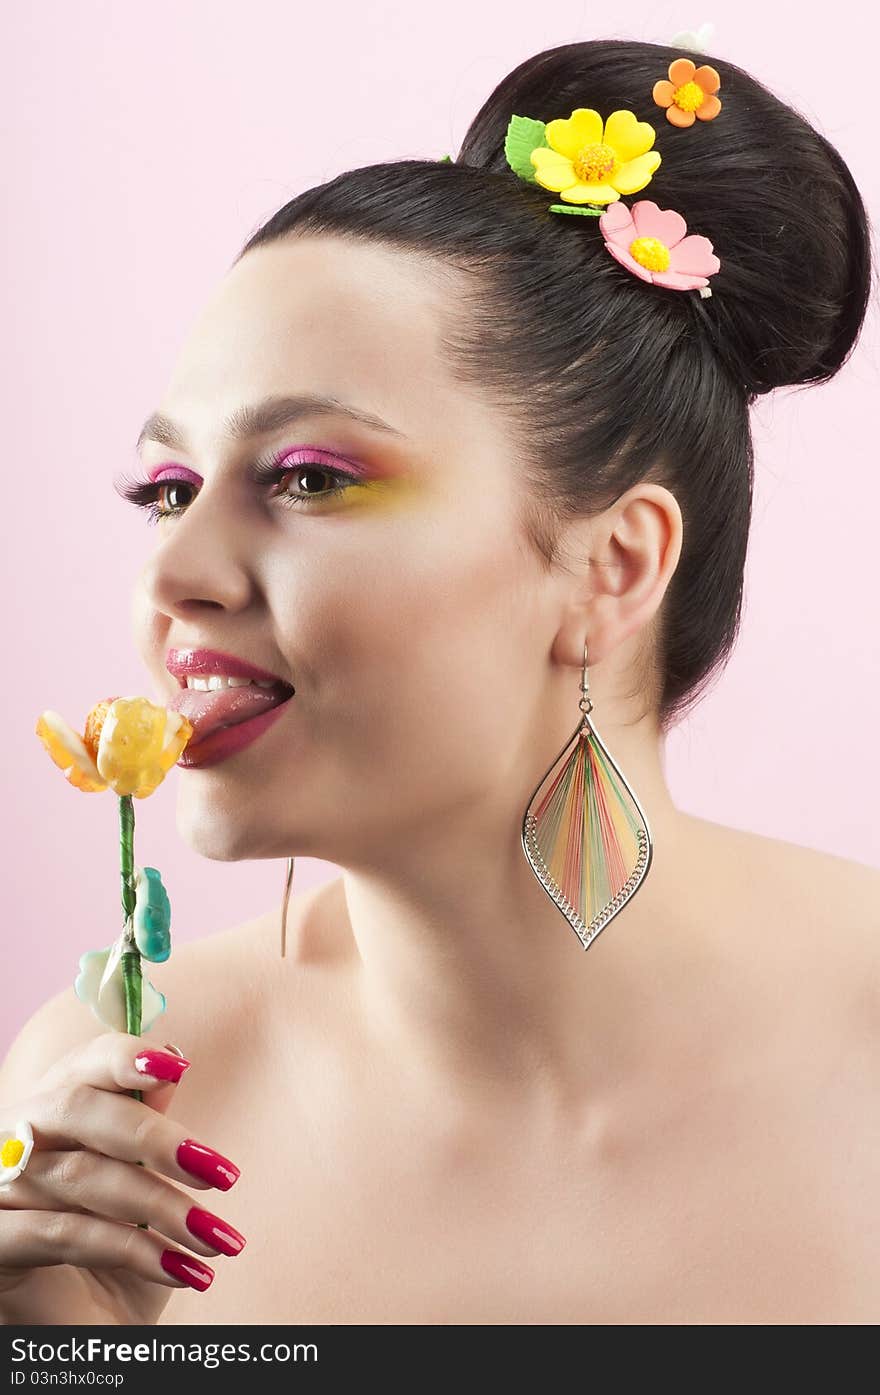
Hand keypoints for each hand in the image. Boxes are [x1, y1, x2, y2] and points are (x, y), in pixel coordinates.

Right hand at [0, 1033, 244, 1323]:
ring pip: (77, 1174)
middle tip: (220, 1173)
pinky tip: (179, 1269)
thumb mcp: (143, 1193)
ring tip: (215, 1237)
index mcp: (50, 1117)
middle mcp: (13, 1144)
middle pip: (74, 1107)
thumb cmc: (114, 1262)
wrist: (84, 1345)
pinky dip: (128, 1248)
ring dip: (160, 1205)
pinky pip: (59, 1232)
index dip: (124, 1057)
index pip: (80, 1066)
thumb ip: (146, 1128)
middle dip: (154, 1137)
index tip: (177, 1066)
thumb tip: (171, 1061)